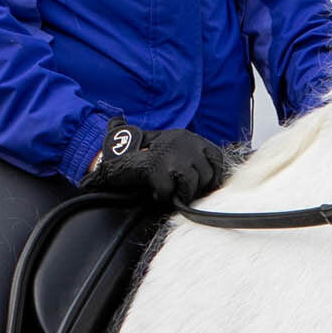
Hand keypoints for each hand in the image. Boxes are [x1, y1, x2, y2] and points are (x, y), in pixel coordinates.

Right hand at [80, 119, 228, 203]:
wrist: (114, 160)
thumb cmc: (144, 160)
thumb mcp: (171, 152)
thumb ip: (192, 161)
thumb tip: (217, 182)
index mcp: (189, 137)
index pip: (216, 158)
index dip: (212, 176)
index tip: (203, 187)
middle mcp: (183, 141)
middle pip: (206, 175)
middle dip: (194, 189)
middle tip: (178, 191)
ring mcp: (170, 153)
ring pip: (191, 184)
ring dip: (180, 194)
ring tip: (167, 192)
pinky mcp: (155, 166)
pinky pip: (169, 191)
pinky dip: (163, 195)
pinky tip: (155, 192)